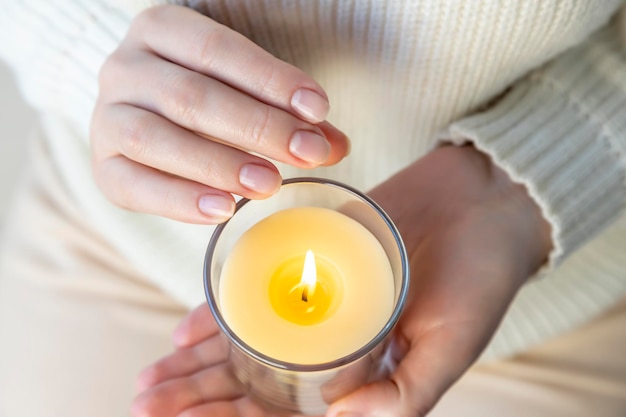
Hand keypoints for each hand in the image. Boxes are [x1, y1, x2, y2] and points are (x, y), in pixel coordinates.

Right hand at [90, 5, 348, 223]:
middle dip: (257, 127)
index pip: (218, 51)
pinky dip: (181, 199)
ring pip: (157, 138)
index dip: (270, 80)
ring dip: (218, 164)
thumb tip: (335, 145)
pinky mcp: (102, 165)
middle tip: (307, 153)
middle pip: (192, 97)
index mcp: (160, 30)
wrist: (144, 112)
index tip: (317, 110)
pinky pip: (135, 185)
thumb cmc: (206, 95)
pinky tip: (225, 209)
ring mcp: (106, 116)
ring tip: (268, 184)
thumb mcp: (244, 89)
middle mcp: (124, 67)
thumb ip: (287, 113)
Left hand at [132, 145, 551, 416]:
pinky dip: (221, 314)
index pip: (288, 415)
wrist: (485, 204)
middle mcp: (334, 349)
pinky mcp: (311, 263)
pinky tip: (183, 331)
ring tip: (152, 378)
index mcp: (364, 379)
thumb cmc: (481, 279)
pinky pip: (259, 291)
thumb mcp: (453, 343)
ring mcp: (318, 306)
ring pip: (247, 344)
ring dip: (198, 363)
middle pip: (256, 383)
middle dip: (200, 397)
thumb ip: (406, 392)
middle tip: (147, 402)